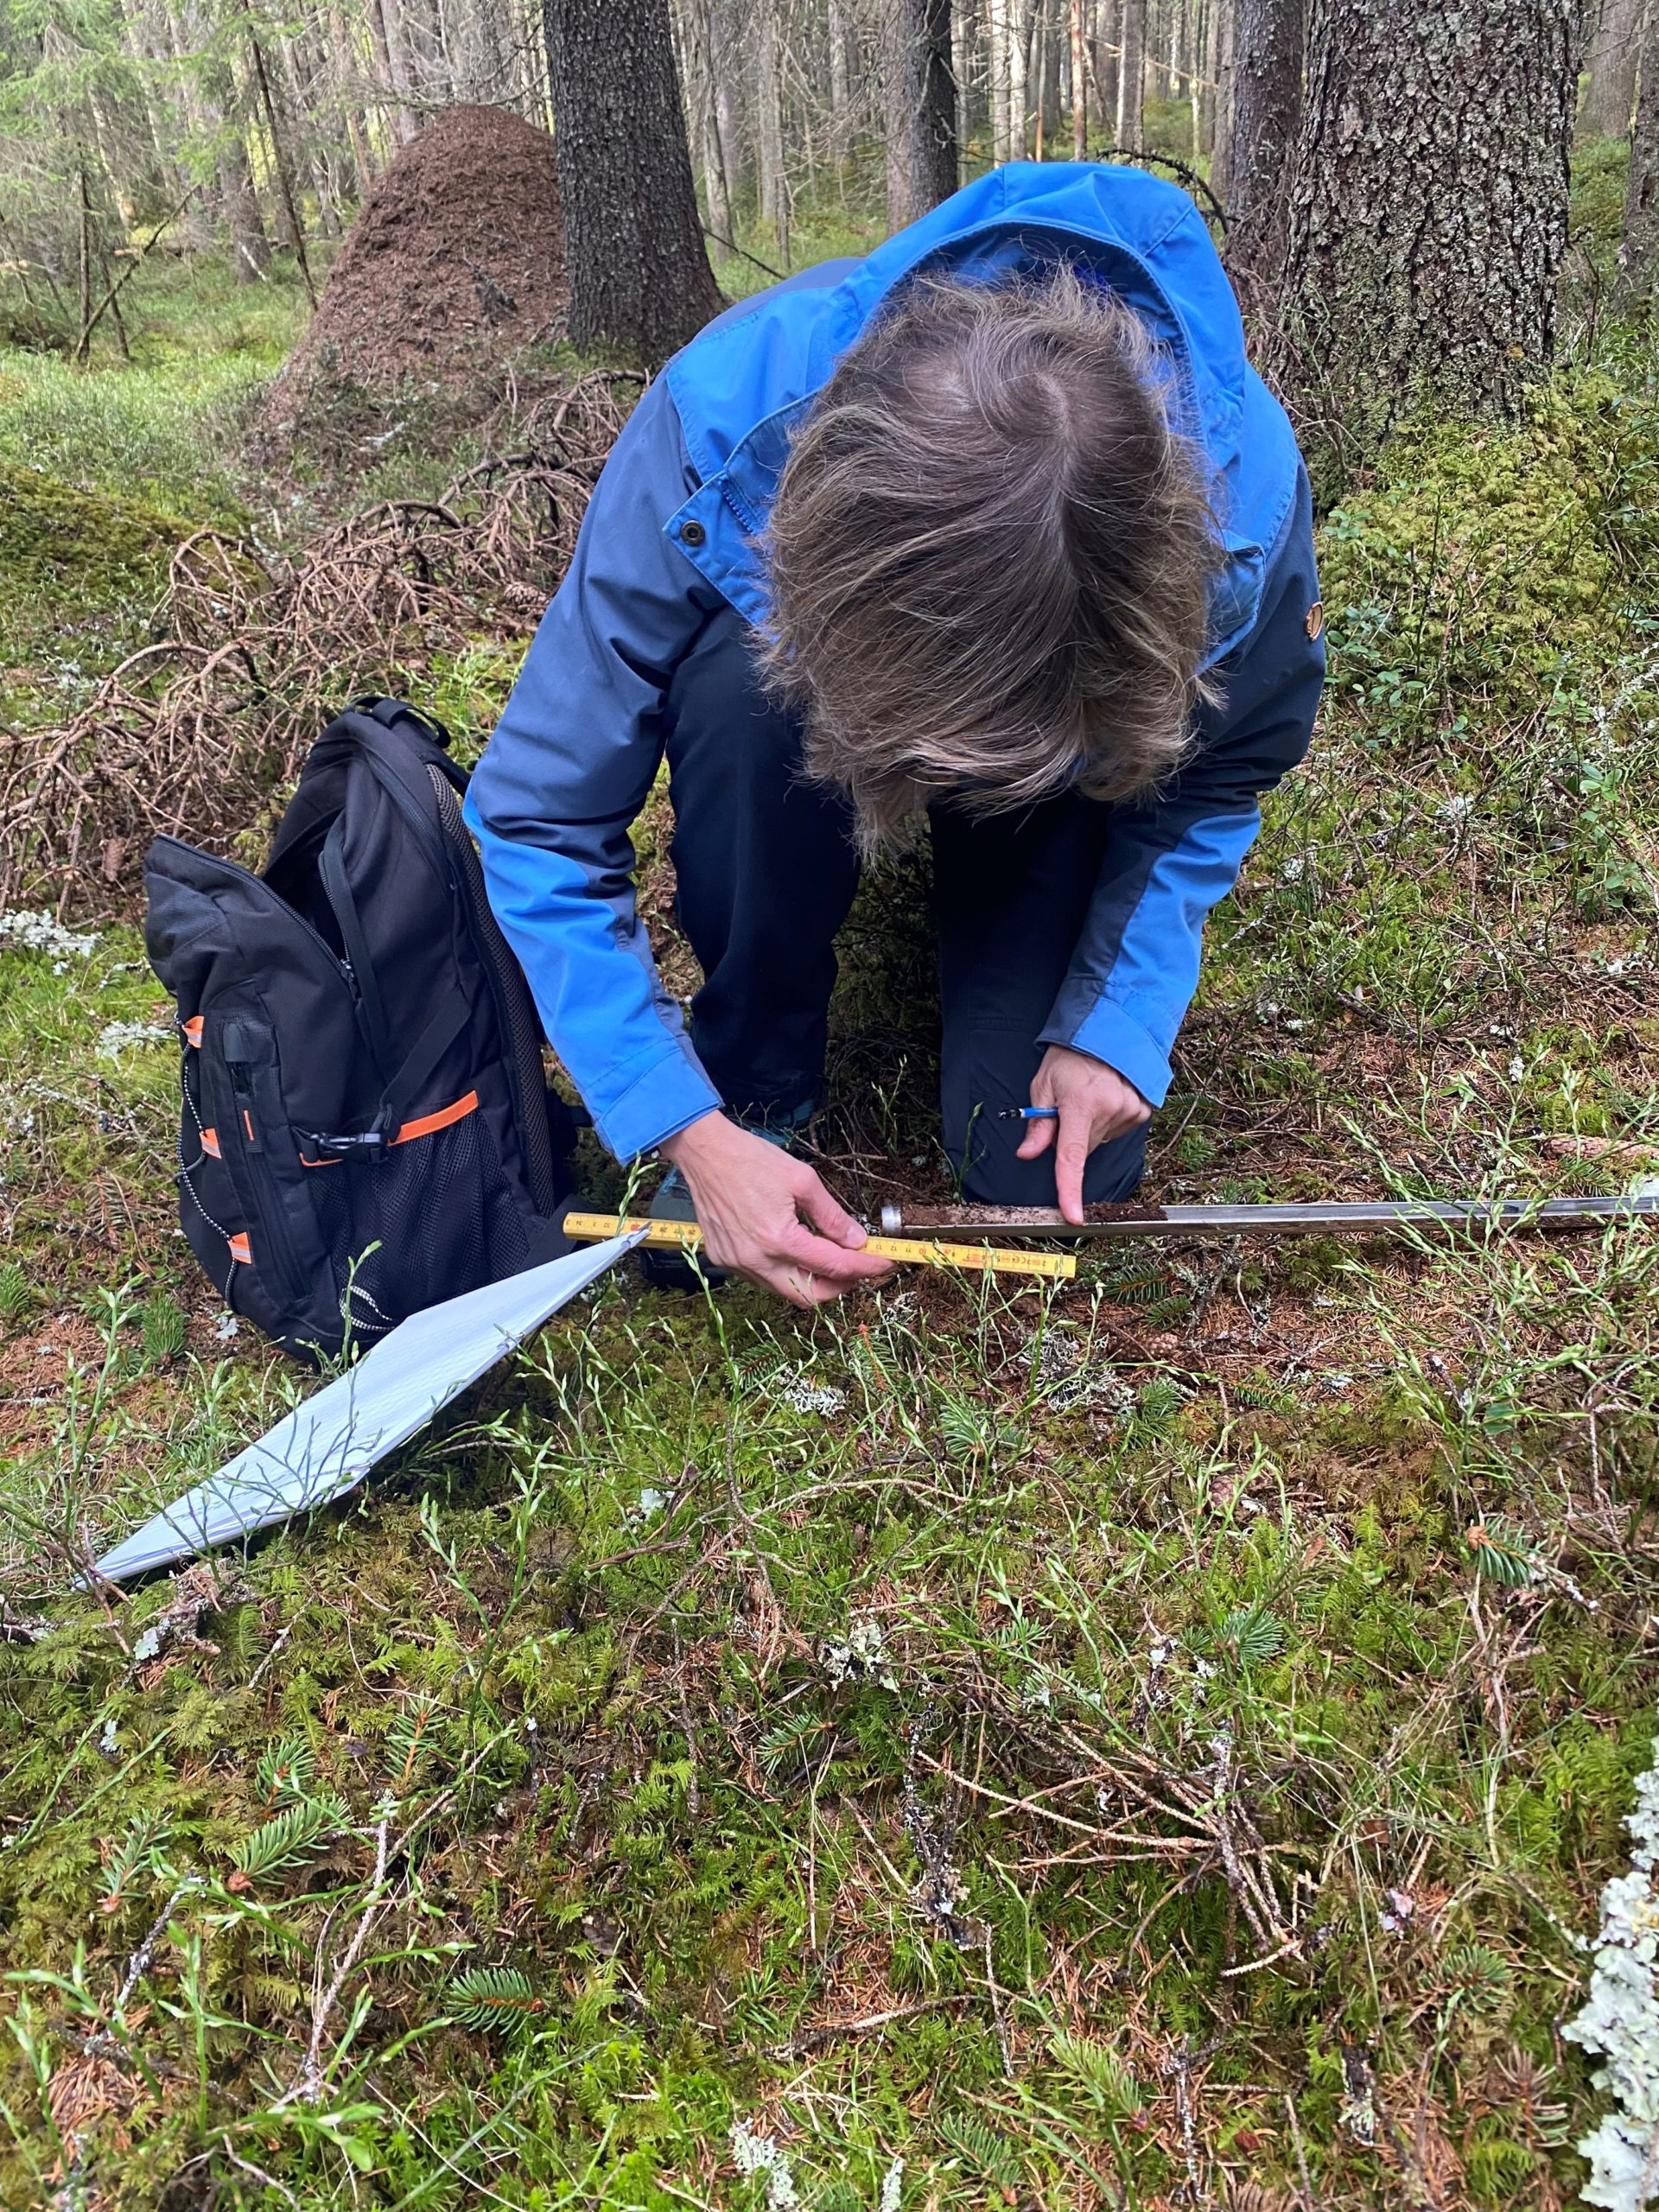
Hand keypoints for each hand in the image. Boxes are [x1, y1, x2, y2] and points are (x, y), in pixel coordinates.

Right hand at [658, 1113, 893, 1308]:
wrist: (705, 1153)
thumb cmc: (752, 1160)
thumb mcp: (803, 1180)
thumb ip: (833, 1216)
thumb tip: (857, 1240)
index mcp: (779, 1239)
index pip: (833, 1265)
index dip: (864, 1266)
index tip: (885, 1261)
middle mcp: (756, 1260)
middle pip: (809, 1295)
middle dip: (839, 1286)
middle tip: (857, 1268)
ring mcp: (737, 1263)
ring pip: (785, 1290)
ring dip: (812, 1279)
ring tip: (829, 1257)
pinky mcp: (724, 1260)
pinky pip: (762, 1278)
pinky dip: (785, 1271)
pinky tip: (795, 1251)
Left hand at [1015, 1045, 1150, 1224]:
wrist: (1108, 1032)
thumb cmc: (1070, 1057)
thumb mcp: (1043, 1086)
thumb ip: (1038, 1125)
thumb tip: (1028, 1154)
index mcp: (1079, 1105)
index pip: (1071, 1156)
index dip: (1070, 1189)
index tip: (1073, 1216)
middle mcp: (1109, 1110)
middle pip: (1083, 1149)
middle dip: (1071, 1137)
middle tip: (1068, 1109)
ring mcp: (1129, 1111)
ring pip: (1100, 1141)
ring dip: (1090, 1128)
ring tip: (1090, 1097)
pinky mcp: (1142, 1111)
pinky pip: (1117, 1131)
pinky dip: (1108, 1123)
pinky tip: (1106, 1099)